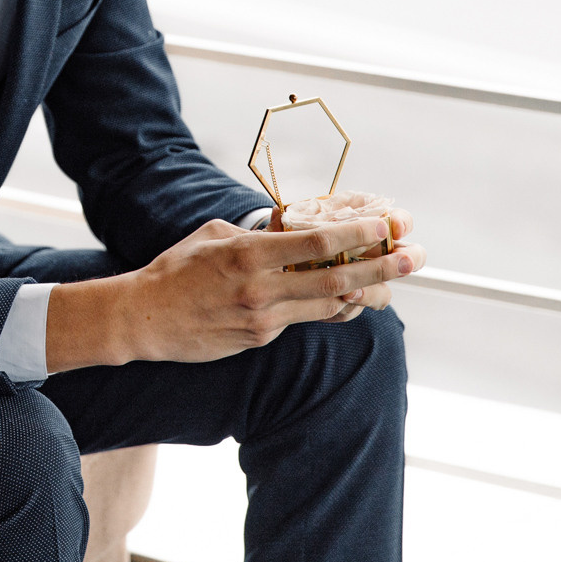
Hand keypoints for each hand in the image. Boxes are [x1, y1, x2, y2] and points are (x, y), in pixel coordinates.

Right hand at [115, 212, 423, 362]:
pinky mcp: (261, 339)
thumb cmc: (177, 269)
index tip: (388, 223)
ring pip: (330, 306)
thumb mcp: (214, 236)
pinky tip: (354, 296)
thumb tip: (290, 226)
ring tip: (395, 277)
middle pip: (337, 280)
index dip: (358, 234)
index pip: (317, 245)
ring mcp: (264, 319)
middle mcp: (262, 290)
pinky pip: (307, 320)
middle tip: (416, 256)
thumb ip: (256, 234)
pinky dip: (334, 307)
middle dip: (383, 266)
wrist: (144, 319)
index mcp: (249, 256)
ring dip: (367, 290)